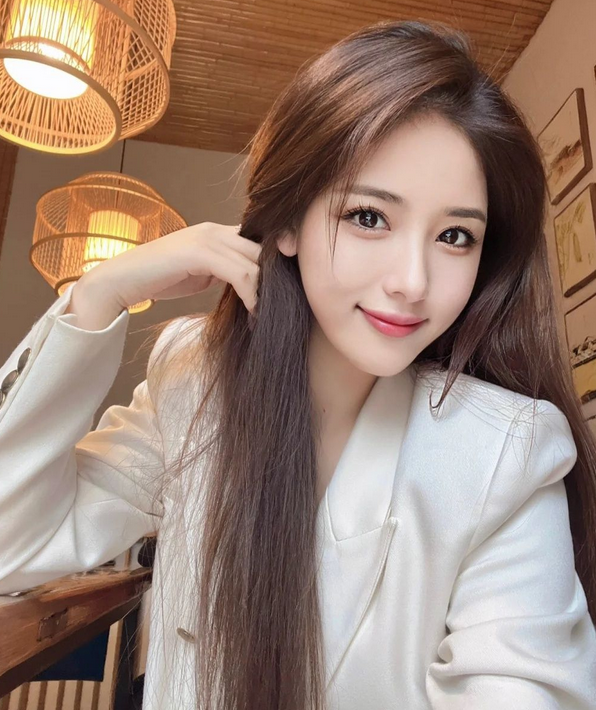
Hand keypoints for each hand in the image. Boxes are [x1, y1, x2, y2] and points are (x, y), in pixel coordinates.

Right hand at [77, 222, 261, 314]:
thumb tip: (253, 283)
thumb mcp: (202, 271)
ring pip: (255, 262)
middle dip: (276, 278)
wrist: (123, 280)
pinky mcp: (199, 252)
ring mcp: (207, 238)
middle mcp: (216, 229)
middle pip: (263, 249)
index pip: (259, 239)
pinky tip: (252, 313)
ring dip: (265, 292)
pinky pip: (240, 274)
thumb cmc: (161, 278)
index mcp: (218, 231)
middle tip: (279, 305)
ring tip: (264, 315)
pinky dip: (251, 296)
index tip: (286, 287)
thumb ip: (226, 269)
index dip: (276, 261)